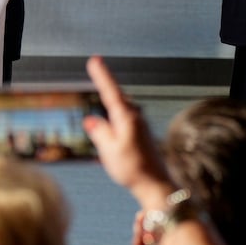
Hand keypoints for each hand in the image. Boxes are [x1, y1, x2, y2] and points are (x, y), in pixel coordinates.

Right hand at [83, 55, 172, 208]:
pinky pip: (123, 120)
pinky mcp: (140, 134)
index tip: (94, 59)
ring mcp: (139, 125)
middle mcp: (135, 117)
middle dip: (106, 85)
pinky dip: (114, 119)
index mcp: (126, 118)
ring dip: (110, 105)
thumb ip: (99, 132)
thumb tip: (90, 119)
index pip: (110, 91)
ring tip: (102, 99)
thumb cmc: (132, 168)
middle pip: (115, 97)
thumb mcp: (109, 151)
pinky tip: (112, 126)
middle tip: (95, 66)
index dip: (102, 75)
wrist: (155, 185)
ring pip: (119, 110)